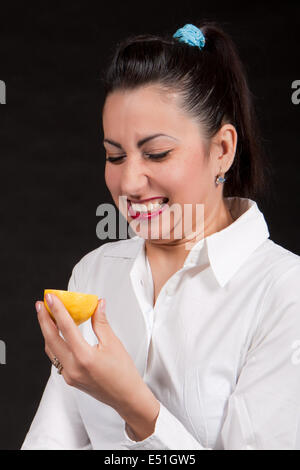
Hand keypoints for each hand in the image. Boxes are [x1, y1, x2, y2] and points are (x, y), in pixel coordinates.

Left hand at [36, 294, 159, 434]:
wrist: (126, 397)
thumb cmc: (123, 373)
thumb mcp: (113, 344)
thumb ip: (101, 322)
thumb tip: (98, 304)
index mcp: (84, 357)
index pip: (66, 328)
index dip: (57, 310)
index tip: (51, 297)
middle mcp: (73, 367)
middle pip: (51, 338)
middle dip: (44, 319)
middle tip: (42, 303)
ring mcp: (69, 375)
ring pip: (51, 349)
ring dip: (47, 331)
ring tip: (47, 315)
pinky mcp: (69, 378)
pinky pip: (56, 358)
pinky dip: (54, 343)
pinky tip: (57, 333)